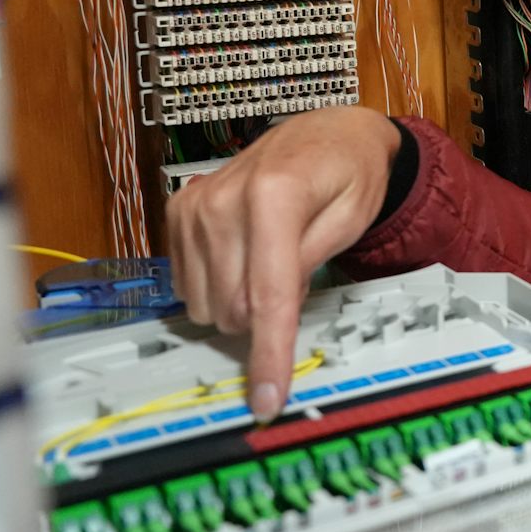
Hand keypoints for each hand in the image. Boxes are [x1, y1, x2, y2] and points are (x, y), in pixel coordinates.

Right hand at [165, 106, 401, 421]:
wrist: (325, 134)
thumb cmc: (349, 174)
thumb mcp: (351, 218)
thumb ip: (310, 264)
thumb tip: (272, 317)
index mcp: (274, 196)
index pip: (267, 295)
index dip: (269, 353)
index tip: (268, 398)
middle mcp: (222, 200)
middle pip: (233, 308)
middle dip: (266, 318)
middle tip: (300, 280)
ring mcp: (194, 206)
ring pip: (207, 304)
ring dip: (241, 302)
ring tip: (273, 261)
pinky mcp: (179, 212)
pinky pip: (188, 284)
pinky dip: (219, 284)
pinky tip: (244, 256)